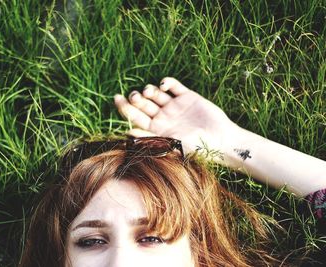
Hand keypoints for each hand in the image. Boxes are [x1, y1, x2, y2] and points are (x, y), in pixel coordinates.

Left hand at [114, 77, 238, 157]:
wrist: (221, 141)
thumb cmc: (196, 148)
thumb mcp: (171, 144)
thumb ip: (149, 137)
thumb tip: (127, 132)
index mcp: (155, 129)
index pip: (135, 116)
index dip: (124, 107)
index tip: (116, 97)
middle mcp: (163, 117)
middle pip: (143, 103)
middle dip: (136, 98)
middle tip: (135, 96)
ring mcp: (174, 106)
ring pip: (155, 93)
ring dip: (149, 90)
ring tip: (149, 92)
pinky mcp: (187, 97)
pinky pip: (173, 86)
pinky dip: (166, 83)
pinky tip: (164, 86)